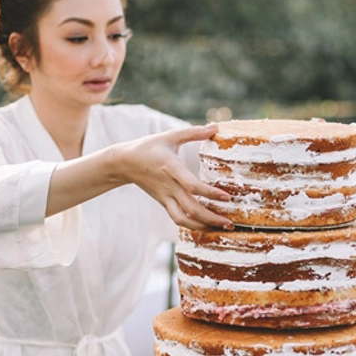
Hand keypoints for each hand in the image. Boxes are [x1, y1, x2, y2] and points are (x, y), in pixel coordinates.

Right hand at [118, 124, 233, 230]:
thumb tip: (215, 127)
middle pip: (191, 209)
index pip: (192, 185)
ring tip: (222, 228)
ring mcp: (165, 197)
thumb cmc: (149, 147)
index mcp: (171, 168)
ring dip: (203, 227)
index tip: (227, 197)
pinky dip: (193, 226)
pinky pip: (178, 219)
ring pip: (184, 220)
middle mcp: (169, 187)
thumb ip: (194, 133)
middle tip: (231, 223)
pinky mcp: (163, 203)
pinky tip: (207, 226)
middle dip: (212, 219)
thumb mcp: (170, 136)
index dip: (210, 193)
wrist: (124, 163)